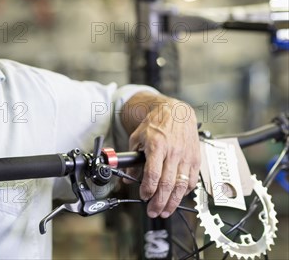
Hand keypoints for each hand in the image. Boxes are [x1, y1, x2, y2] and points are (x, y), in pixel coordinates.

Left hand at [123, 94, 200, 217]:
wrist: (177, 112)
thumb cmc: (156, 123)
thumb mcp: (137, 137)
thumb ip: (132, 159)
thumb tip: (127, 179)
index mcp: (157, 145)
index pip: (153, 173)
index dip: (148, 189)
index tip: (143, 196)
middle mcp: (173, 152)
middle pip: (167, 184)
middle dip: (159, 202)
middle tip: (153, 211)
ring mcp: (186, 156)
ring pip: (181, 186)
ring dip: (173, 202)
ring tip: (165, 211)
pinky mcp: (195, 159)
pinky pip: (192, 180)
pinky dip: (185, 192)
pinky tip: (177, 197)